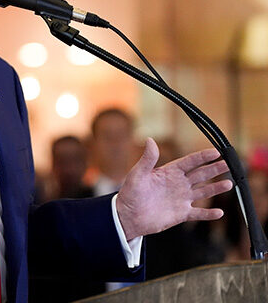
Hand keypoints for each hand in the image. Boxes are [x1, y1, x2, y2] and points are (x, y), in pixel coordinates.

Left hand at [116, 137, 232, 240]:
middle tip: (228, 164)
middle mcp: (177, 184)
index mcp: (169, 173)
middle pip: (200, 174)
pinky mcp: (181, 214)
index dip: (202, 157)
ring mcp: (181, 199)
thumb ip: (147, 159)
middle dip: (214, 169)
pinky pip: (198, 213)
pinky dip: (208, 214)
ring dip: (216, 188)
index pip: (189, 162)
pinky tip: (219, 213)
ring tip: (229, 184)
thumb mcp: (138, 174)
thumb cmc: (130, 194)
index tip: (216, 152)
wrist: (127, 216)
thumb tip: (150, 140)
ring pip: (203, 192)